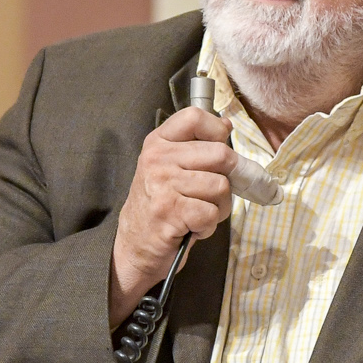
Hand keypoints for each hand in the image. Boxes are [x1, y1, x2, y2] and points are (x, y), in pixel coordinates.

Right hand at [109, 107, 235, 325]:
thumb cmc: (160, 205)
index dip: (217, 131)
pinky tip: (193, 226)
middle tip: (212, 194)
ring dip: (219, 207)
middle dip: (228, 179)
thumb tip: (226, 125)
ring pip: (221, 186)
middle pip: (221, 155)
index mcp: (159, 142)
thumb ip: (196, 145)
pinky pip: (212, 213)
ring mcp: (162, 185)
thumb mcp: (170, 167)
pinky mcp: (170, 212)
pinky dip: (209, 226)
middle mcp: (158, 159)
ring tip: (198, 213)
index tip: (219, 149)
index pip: (195, 117)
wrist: (135, 245)